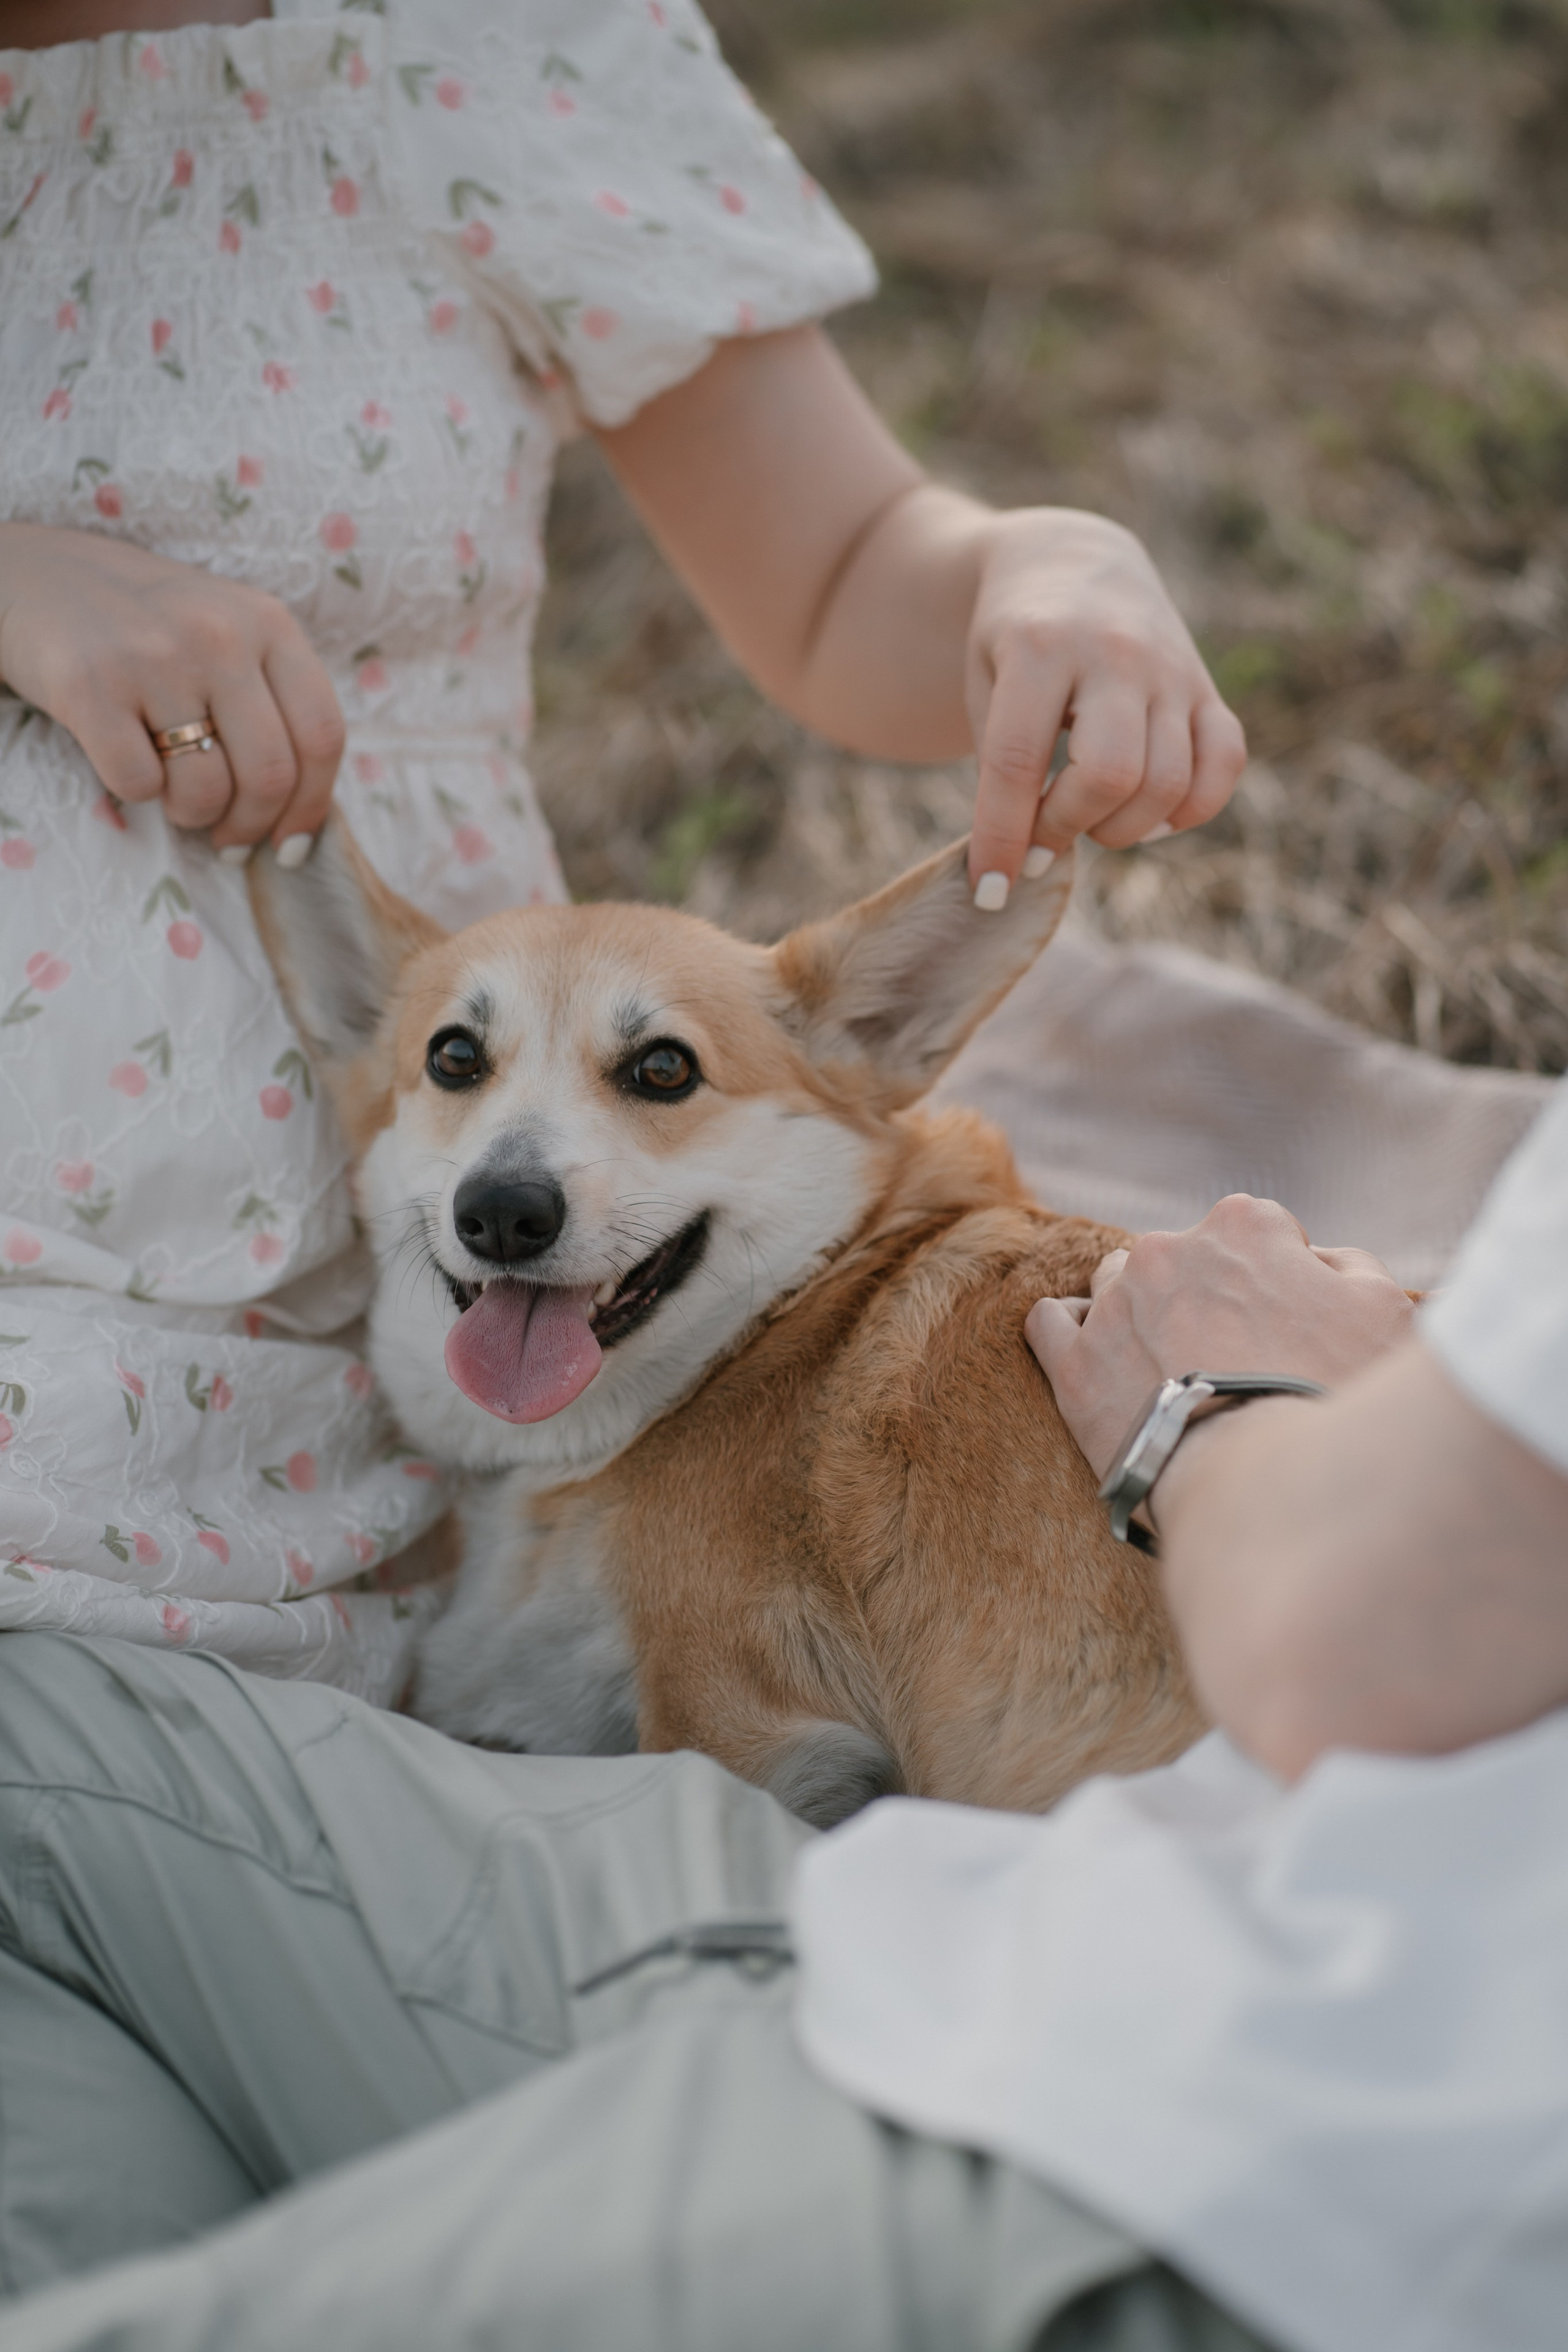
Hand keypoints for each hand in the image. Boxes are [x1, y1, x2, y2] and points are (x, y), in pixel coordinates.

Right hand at [0, 521, 343, 857]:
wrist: (39, 577)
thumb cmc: (151, 625)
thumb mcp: (231, 635)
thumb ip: (275, 702)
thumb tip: (301, 818)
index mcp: (268, 622)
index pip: (322, 735)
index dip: (312, 805)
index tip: (293, 845)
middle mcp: (220, 634)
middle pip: (270, 774)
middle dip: (252, 827)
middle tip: (229, 840)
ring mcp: (155, 657)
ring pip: (206, 789)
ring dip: (193, 815)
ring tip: (176, 796)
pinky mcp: (91, 685)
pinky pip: (139, 784)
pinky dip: (138, 792)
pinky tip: (128, 760)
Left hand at [966, 509, 1245, 890]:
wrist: (1072, 564)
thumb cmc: (1011, 645)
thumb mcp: (983, 688)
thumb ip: (1001, 769)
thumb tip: (1029, 866)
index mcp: (1039, 646)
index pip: (1017, 762)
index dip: (1001, 837)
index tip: (989, 891)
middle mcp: (1114, 652)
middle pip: (1111, 775)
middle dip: (1068, 827)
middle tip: (1043, 831)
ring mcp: (1170, 668)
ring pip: (1168, 783)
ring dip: (1121, 828)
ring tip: (1087, 815)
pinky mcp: (1207, 686)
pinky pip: (1224, 765)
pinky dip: (1190, 810)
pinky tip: (1147, 811)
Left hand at [1025, 1194, 1416, 1479]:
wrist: (1275, 1490)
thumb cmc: (1343, 1398)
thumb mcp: (1388, 1313)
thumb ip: (1348, 1267)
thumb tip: (1317, 1260)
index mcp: (1245, 1225)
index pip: (1260, 1232)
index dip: (1279, 1280)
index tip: (1291, 1328)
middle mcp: (1169, 1249)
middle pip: (1186, 1259)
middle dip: (1208, 1297)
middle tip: (1237, 1359)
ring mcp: (1115, 1305)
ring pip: (1118, 1284)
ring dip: (1142, 1312)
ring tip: (1172, 1369)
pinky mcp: (1074, 1366)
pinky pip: (1051, 1324)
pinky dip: (1072, 1335)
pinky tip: (1098, 1362)